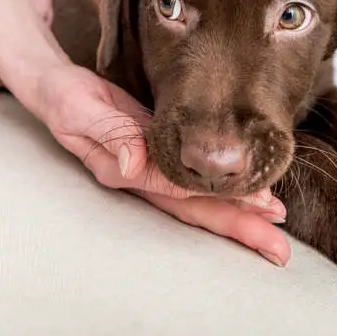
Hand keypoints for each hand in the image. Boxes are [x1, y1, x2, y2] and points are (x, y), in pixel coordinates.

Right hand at [35, 62, 292, 266]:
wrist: (56, 88)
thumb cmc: (65, 97)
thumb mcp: (80, 109)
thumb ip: (109, 132)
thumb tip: (133, 162)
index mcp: (122, 171)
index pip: (178, 190)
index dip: (218, 198)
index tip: (258, 204)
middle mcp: (141, 178)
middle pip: (195, 210)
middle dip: (239, 227)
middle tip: (279, 247)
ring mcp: (151, 171)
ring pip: (199, 200)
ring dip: (239, 215)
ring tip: (277, 224)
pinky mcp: (159, 155)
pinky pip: (195, 182)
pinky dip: (225, 191)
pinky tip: (252, 195)